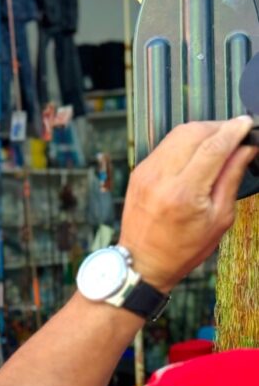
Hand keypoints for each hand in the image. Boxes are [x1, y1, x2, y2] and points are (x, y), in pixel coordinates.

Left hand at [119, 116, 256, 292]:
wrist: (142, 261)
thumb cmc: (181, 248)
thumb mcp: (219, 218)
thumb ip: (231, 178)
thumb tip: (245, 148)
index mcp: (183, 192)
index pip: (213, 146)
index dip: (234, 130)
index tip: (247, 124)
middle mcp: (160, 178)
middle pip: (193, 132)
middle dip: (219, 128)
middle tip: (235, 136)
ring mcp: (146, 173)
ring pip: (177, 134)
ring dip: (201, 132)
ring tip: (218, 144)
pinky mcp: (138, 172)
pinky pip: (165, 146)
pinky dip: (184, 144)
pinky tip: (196, 155)